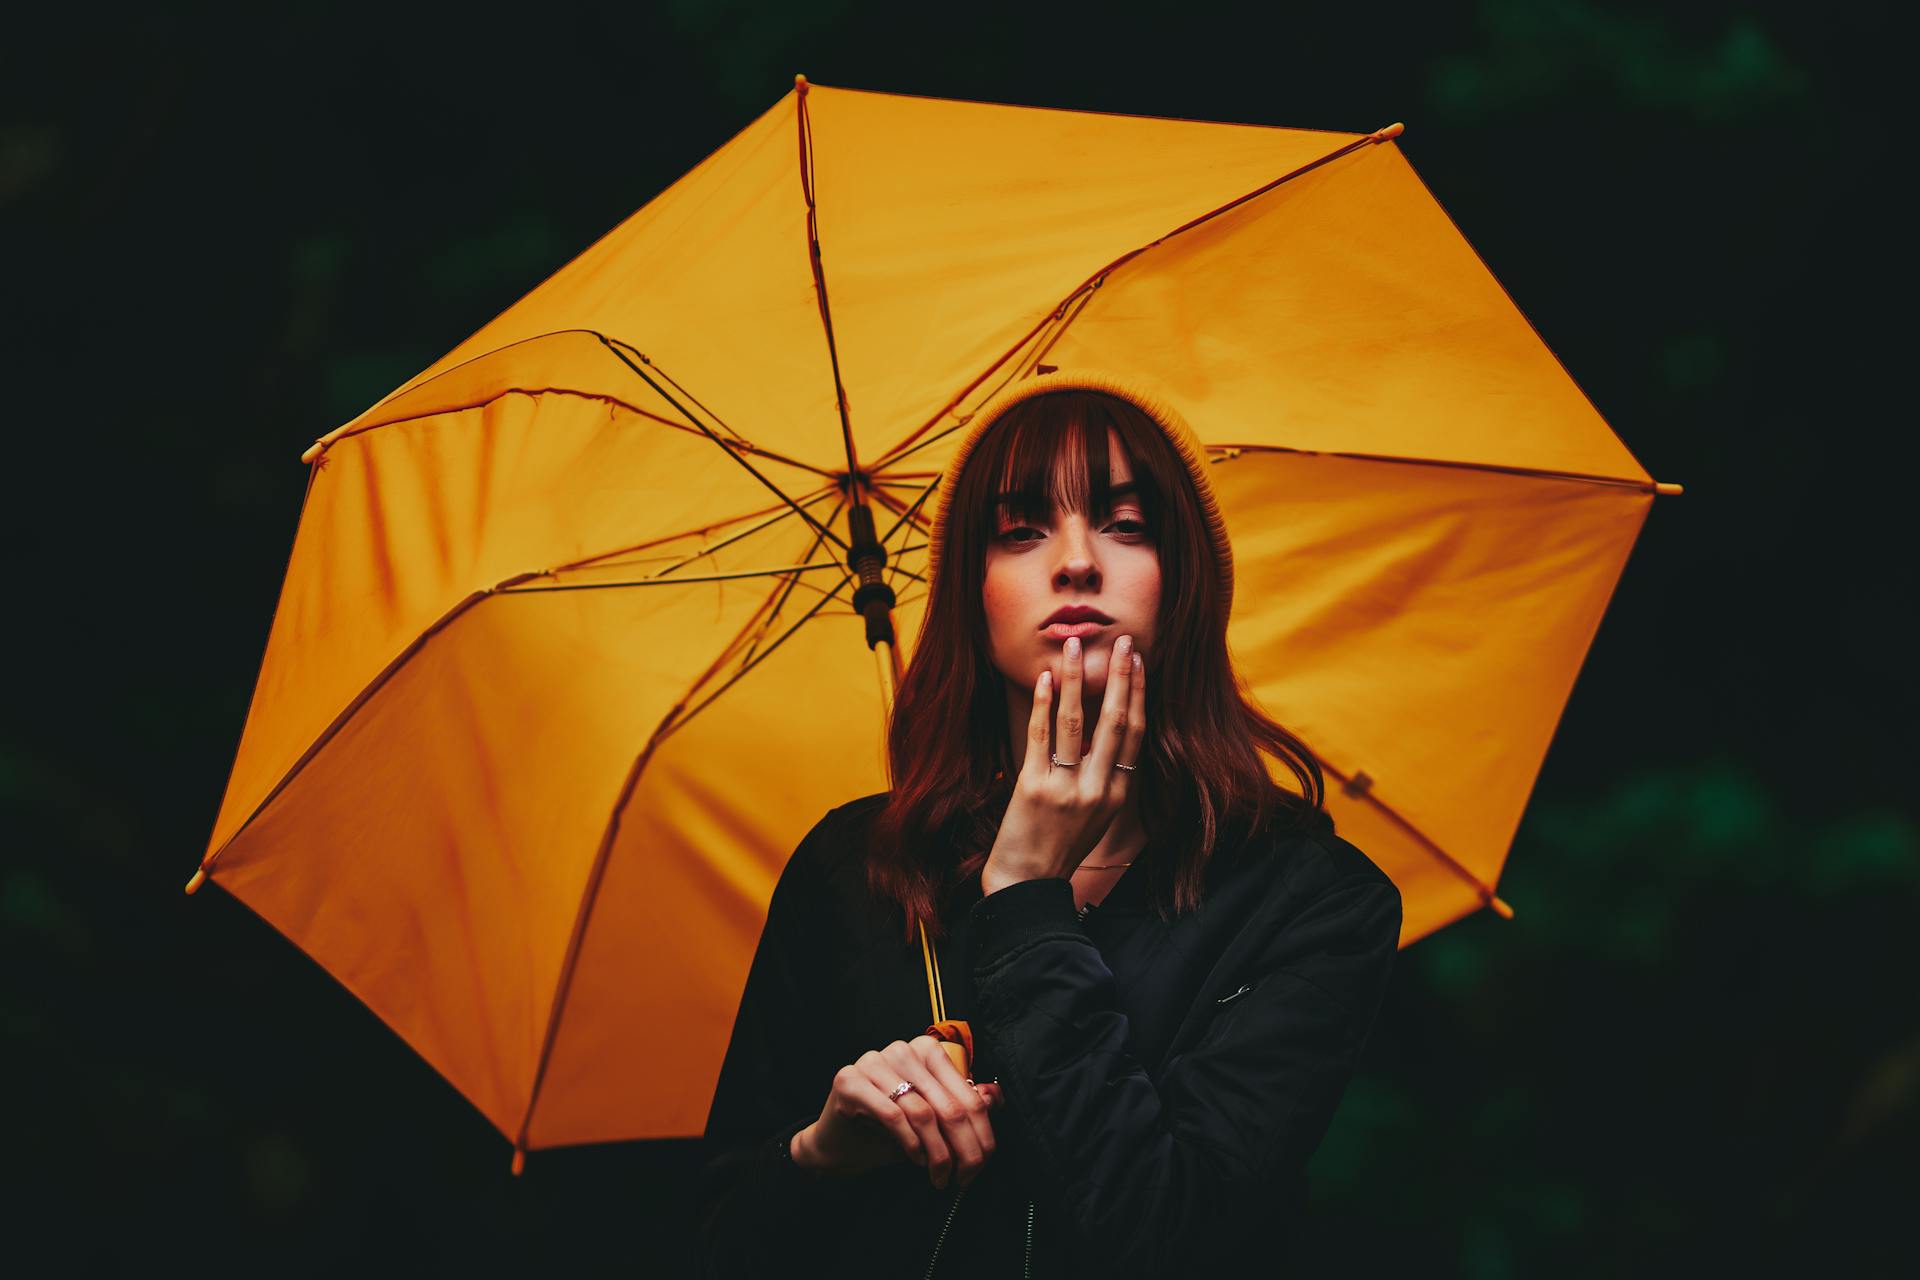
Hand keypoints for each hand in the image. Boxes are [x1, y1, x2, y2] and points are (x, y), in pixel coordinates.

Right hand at [793, 1035, 1005, 1187]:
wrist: (840, 1145)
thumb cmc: (890, 1130)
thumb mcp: (933, 1120)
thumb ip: (962, 1104)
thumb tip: (996, 1097)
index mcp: (927, 1050)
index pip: (966, 1095)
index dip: (981, 1134)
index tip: (982, 1165)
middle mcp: (902, 1049)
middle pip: (948, 1106)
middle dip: (963, 1149)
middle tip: (965, 1178)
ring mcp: (873, 1061)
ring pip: (922, 1112)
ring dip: (936, 1152)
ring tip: (938, 1174)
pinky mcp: (849, 1080)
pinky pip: (892, 1115)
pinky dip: (910, 1143)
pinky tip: (916, 1159)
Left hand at [983, 633, 1146, 890]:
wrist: (1025, 881)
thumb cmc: (1058, 844)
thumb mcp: (1095, 814)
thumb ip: (1101, 775)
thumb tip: (1100, 729)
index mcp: (1117, 794)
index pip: (1135, 734)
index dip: (1138, 695)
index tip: (1138, 663)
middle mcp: (1097, 790)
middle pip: (1115, 723)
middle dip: (1121, 678)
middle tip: (1124, 642)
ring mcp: (1066, 789)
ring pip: (1077, 723)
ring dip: (1077, 680)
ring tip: (1076, 647)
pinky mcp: (1034, 787)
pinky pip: (1041, 736)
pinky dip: (1045, 704)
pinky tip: (1047, 678)